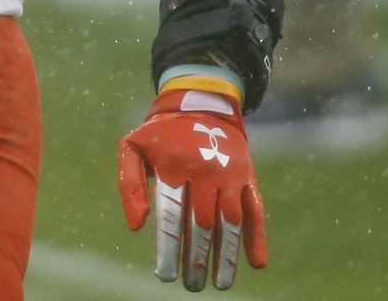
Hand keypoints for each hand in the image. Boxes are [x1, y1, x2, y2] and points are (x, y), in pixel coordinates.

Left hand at [119, 87, 267, 290]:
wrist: (199, 104)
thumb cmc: (159, 134)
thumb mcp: (132, 148)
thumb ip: (129, 185)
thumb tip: (137, 228)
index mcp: (173, 166)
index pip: (171, 215)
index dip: (169, 247)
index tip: (164, 275)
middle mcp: (204, 172)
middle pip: (201, 225)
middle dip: (196, 258)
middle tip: (191, 285)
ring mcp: (230, 176)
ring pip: (230, 223)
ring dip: (226, 256)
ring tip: (219, 284)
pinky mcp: (248, 178)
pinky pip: (256, 212)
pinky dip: (258, 238)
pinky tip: (256, 264)